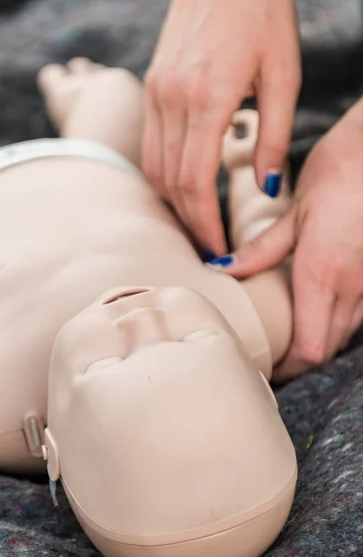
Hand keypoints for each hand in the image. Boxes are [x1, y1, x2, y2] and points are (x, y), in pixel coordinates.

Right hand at [143, 0, 300, 255]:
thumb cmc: (263, 14)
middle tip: (206, 247)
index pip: (195, 181)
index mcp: (207, 96)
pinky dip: (163, 177)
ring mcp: (154, 94)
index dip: (205, 223)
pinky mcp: (150, 89)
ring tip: (195, 224)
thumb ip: (274, 135)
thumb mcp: (284, 72)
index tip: (217, 248)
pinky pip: (150, 147)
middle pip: (171, 183)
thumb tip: (264, 189)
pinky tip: (180, 189)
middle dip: (189, 222)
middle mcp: (171, 99)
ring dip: (173, 203)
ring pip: (153, 169)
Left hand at [222, 104, 362, 380]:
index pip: (310, 348)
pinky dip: (335, 320)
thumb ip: (263, 249)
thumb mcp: (296, 211)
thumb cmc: (344, 170)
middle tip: (269, 356)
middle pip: (326, 347)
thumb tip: (225, 268)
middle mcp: (354, 285)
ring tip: (287, 335)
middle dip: (298, 360)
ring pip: (344, 332)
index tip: (266, 369)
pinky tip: (315, 308)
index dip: (288, 369)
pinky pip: (358, 311)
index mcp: (323, 273)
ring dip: (317, 341)